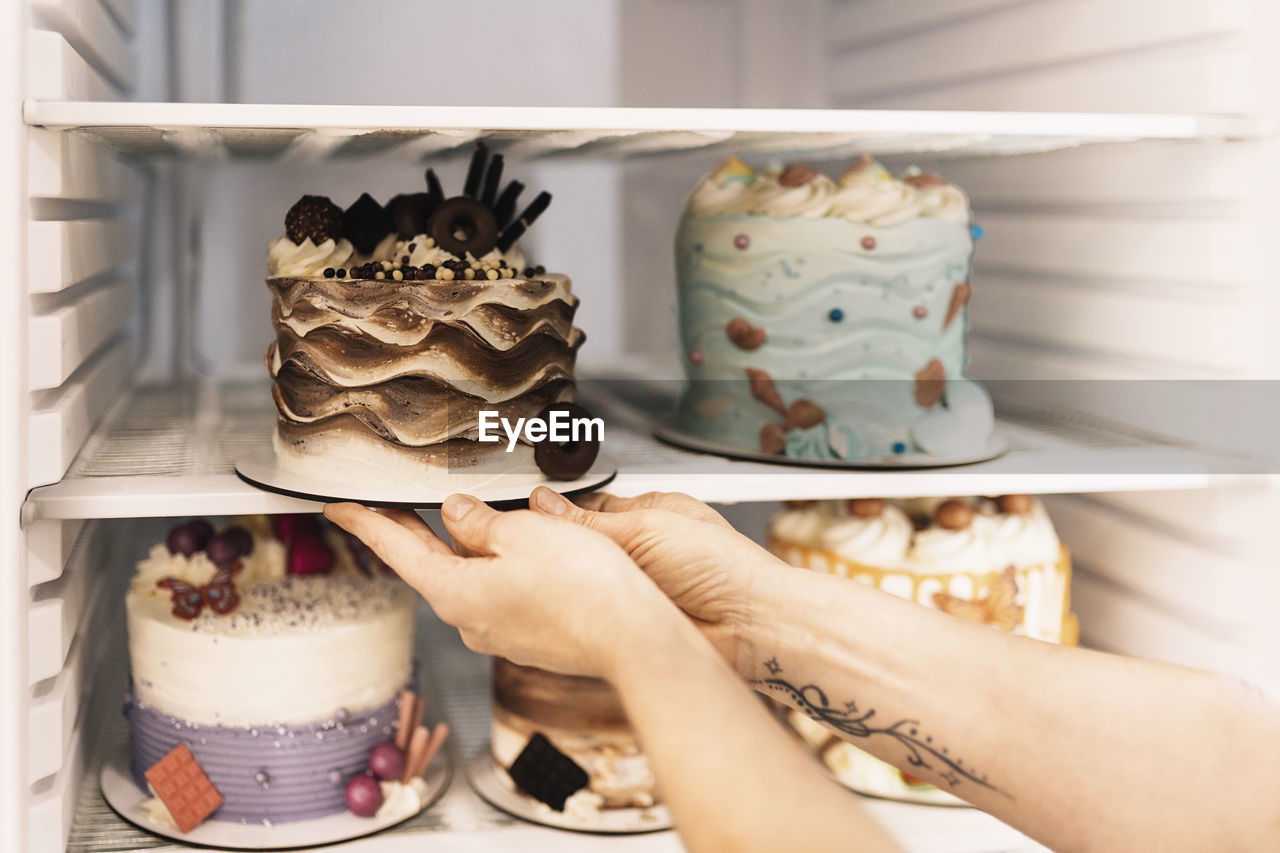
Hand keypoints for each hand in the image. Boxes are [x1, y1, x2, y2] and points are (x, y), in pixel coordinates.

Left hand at [324, 495, 676, 679]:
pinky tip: (521, 549)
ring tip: (476, 515)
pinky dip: (499, 567)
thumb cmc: (582, 587)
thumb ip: (481, 522)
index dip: (363, 522)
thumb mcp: (524, 532)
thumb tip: (456, 515)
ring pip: (470, 578)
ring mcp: (499, 633)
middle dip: (411, 532)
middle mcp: (468, 620)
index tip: (337, 509)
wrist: (631, 638)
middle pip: (429, 564)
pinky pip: (501, 593)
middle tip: (391, 504)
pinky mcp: (529, 637)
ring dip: (466, 547)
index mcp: (454, 591)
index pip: (394, 549)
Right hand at [528, 488, 782, 670]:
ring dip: (565, 580)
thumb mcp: (647, 531)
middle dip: (556, 547)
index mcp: (652, 513)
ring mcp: (639, 587)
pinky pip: (595, 611)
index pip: (591, 507)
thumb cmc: (724, 569)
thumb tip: (544, 505)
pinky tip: (562, 609)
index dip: (556, 511)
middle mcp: (644, 549)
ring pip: (585, 579)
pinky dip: (577, 610)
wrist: (753, 626)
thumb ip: (590, 523)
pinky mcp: (635, 620)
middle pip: (583, 544)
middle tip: (522, 548)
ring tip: (538, 577)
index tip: (522, 515)